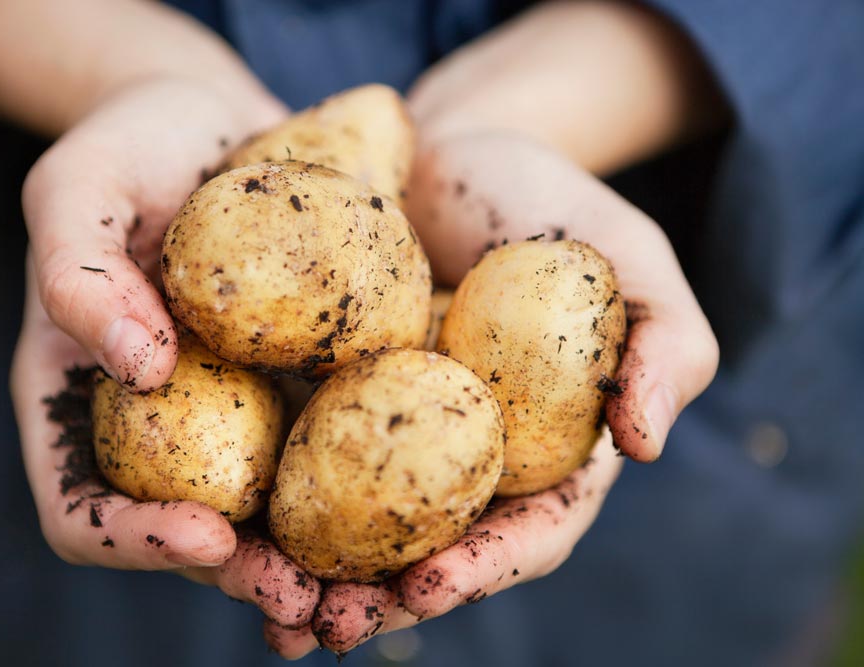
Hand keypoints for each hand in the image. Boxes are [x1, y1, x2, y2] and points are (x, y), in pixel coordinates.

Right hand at [11, 76, 320, 626]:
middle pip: (187, 535)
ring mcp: (235, 416)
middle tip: (305, 599)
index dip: (133, 539)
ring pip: (268, 516)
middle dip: (243, 576)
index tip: (204, 535)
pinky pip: (332, 453)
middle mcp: (159, 430)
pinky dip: (365, 495)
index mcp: (81, 403)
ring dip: (315, 565)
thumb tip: (142, 373)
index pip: (82, 507)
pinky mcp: (301, 389)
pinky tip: (416, 509)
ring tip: (370, 592)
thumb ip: (79, 274)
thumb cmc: (130, 146)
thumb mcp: (77, 187)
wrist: (216, 122)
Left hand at [266, 132, 718, 656]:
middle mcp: (466, 458)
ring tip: (272, 614)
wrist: (452, 150)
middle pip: (429, 550)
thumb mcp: (635, 260)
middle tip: (327, 628)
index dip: (484, 568)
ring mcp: (391, 433)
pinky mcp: (328, 396)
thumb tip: (644, 442)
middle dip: (382, 601)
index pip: (526, 530)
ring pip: (356, 524)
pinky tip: (223, 535)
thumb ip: (667, 344)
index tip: (427, 587)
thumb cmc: (553, 205)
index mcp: (547, 449)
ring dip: (314, 577)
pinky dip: (269, 505)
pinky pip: (297, 458)